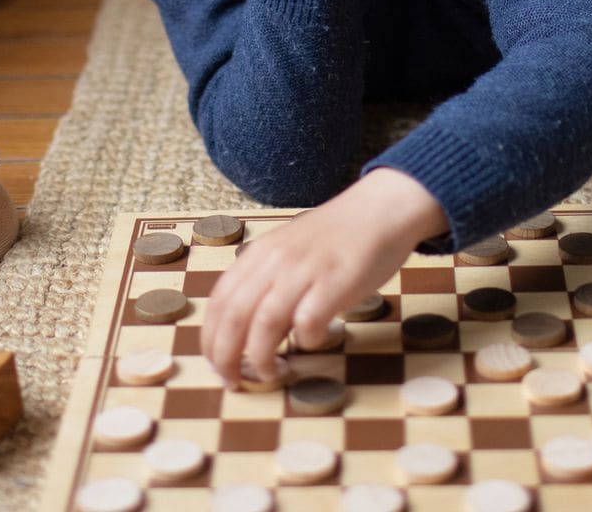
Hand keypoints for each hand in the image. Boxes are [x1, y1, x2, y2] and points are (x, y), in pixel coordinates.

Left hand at [201, 169, 448, 384]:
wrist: (379, 209)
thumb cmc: (336, 237)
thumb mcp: (287, 251)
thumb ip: (266, 281)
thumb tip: (245, 326)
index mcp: (259, 254)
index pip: (219, 301)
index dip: (211, 339)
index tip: (215, 364)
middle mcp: (276, 261)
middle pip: (235, 316)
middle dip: (226, 357)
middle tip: (231, 381)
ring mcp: (306, 271)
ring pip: (266, 322)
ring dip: (261, 357)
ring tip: (269, 374)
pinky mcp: (336, 282)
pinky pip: (309, 320)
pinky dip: (306, 339)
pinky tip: (314, 342)